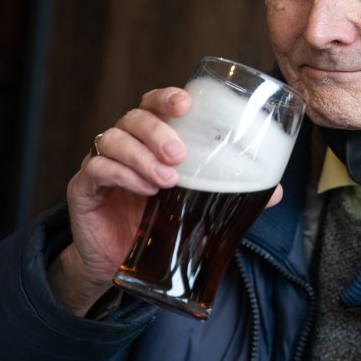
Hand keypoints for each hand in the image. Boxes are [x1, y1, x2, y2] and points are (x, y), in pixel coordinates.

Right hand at [48, 87, 283, 315]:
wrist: (118, 262)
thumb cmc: (159, 221)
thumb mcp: (197, 205)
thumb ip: (232, 193)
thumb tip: (277, 191)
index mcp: (152, 139)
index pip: (155, 104)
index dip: (168, 97)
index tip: (186, 105)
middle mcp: (125, 143)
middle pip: (133, 117)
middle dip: (158, 131)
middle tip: (180, 155)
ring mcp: (100, 162)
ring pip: (113, 139)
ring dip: (142, 156)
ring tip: (167, 180)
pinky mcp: (83, 187)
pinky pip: (96, 169)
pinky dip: (121, 174)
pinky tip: (143, 189)